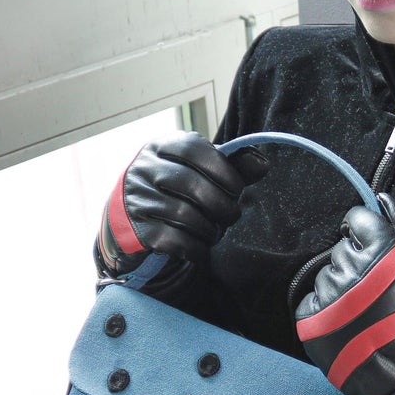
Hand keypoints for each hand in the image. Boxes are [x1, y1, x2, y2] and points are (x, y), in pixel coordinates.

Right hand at [98, 131, 269, 277]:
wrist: (130, 217)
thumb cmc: (174, 189)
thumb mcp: (198, 170)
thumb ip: (231, 166)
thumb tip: (263, 164)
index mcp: (160, 146)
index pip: (194, 149)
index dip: (223, 170)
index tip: (237, 188)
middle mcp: (143, 169)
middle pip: (191, 185)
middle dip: (221, 204)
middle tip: (231, 215)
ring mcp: (137, 199)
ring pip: (185, 215)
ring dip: (210, 229)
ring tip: (216, 231)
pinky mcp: (137, 230)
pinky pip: (175, 241)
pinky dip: (197, 248)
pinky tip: (203, 248)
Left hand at [295, 193, 394, 394]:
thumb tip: (384, 199)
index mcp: (378, 251)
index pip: (356, 219)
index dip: (365, 233)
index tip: (372, 249)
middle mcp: (349, 268)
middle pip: (342, 249)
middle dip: (356, 264)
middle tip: (374, 291)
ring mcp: (327, 294)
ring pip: (326, 274)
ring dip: (341, 288)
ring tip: (362, 312)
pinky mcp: (310, 318)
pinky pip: (313, 300)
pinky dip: (326, 309)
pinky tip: (347, 323)